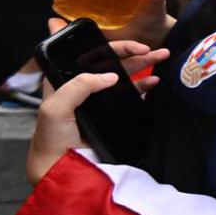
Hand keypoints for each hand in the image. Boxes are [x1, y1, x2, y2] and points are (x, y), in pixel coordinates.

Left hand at [27, 34, 167, 183]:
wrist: (64, 169)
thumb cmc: (52, 139)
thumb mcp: (55, 107)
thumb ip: (79, 86)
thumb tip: (111, 76)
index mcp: (66, 81)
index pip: (90, 55)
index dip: (112, 47)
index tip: (133, 45)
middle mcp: (84, 88)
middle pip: (112, 64)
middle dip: (134, 54)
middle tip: (155, 49)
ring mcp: (101, 102)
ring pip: (125, 77)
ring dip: (144, 66)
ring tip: (162, 58)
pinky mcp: (113, 115)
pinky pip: (131, 96)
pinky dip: (144, 87)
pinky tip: (154, 82)